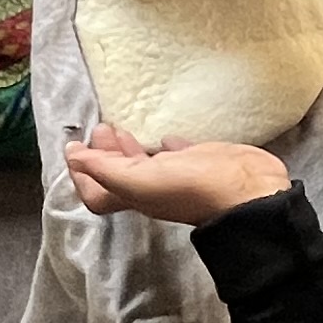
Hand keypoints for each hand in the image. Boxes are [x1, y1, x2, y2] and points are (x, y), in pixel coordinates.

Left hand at [63, 124, 291, 225]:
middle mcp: (153, 188)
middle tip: (100, 128)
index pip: (97, 191)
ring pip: (145, 163)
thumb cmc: (193, 187)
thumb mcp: (140, 179)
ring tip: (121, 128)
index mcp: (135, 194)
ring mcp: (178, 176)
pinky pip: (177, 153)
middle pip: (118, 174)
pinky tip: (164, 135)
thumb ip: (105, 169)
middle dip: (103, 153)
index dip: (81, 172)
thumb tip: (73, 156)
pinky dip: (165, 144)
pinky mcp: (201, 162)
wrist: (250, 191)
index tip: (74, 145)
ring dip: (129, 148)